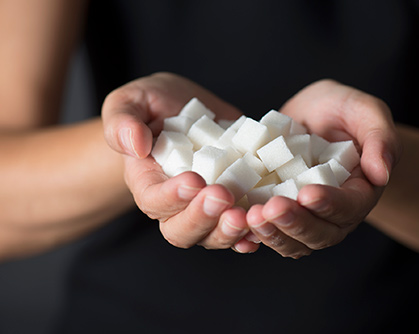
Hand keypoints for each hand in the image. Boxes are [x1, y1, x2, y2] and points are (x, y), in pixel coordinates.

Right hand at [102, 72, 258, 251]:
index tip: (193, 180)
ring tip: (245, 215)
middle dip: (203, 217)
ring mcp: (206, 206)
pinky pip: (240, 227)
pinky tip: (262, 226)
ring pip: (213, 235)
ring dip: (229, 230)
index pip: (153, 201)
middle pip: (181, 230)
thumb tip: (134, 145)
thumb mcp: (131, 102)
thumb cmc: (153, 106)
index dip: (172, 197)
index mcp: (147, 182)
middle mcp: (176, 203)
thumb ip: (123, 122)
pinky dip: (251, 232)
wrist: (185, 109)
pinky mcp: (233, 201)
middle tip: (222, 196)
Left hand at [240, 79, 401, 257]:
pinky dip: (255, 233)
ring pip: (294, 241)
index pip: (349, 207)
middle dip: (295, 223)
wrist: (314, 120)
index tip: (307, 193)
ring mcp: (306, 217)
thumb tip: (381, 173)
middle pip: (320, 234)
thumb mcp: (365, 111)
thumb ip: (380, 137)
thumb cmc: (343, 112)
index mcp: (359, 191)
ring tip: (251, 217)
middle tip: (270, 209)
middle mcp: (334, 213)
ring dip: (272, 234)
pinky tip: (238, 221)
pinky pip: (271, 233)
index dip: (330, 204)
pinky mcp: (281, 214)